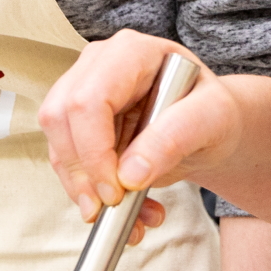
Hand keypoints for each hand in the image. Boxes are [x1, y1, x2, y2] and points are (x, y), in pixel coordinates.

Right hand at [41, 32, 242, 228]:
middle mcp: (97, 67)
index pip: (89, 98)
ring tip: (134, 218)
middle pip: (61, 119)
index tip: (117, 189)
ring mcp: (81, 93)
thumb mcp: (212, 119)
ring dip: (86, 192)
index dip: (94, 149)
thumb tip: (130, 174)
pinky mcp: (77, 126)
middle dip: (83, 174)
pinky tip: (128, 209)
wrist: (207, 127)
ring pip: (58, 146)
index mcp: (131, 52)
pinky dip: (92, 195)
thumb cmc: (211, 112)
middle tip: (114, 208)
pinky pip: (68, 165)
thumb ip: (175, 138)